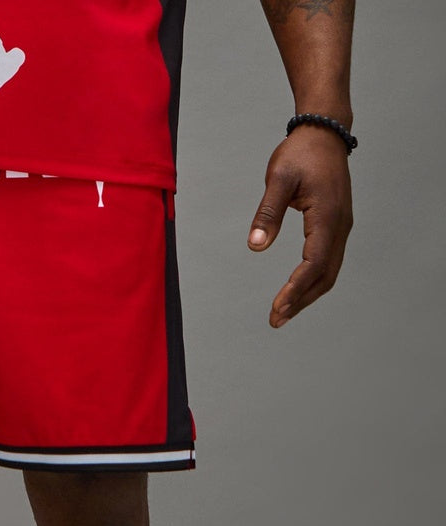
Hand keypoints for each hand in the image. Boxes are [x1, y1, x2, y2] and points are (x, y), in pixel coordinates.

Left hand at [247, 125, 352, 327]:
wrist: (324, 133)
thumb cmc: (301, 153)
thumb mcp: (279, 178)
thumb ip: (268, 212)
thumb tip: (256, 246)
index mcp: (327, 216)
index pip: (313, 263)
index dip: (295, 289)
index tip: (276, 308)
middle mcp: (340, 225)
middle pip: (324, 275)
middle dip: (300, 301)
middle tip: (275, 320)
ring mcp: (341, 227)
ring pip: (328, 272)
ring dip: (307, 295)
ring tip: (282, 313)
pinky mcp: (337, 226)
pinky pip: (328, 261)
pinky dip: (312, 281)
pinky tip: (296, 292)